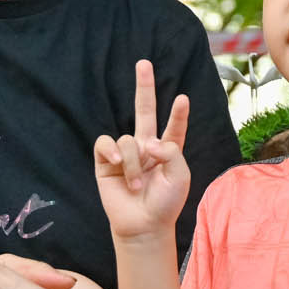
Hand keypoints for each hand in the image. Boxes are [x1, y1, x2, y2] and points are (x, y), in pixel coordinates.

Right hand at [94, 58, 191, 241]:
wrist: (143, 225)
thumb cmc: (165, 203)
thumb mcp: (180, 176)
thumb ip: (171, 152)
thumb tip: (149, 141)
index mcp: (168, 150)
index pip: (174, 126)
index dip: (178, 114)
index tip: (183, 99)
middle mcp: (146, 147)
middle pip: (144, 111)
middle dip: (144, 87)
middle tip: (143, 63)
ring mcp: (126, 153)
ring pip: (128, 140)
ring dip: (133, 163)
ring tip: (137, 184)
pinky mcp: (105, 161)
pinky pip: (105, 144)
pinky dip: (111, 151)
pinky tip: (116, 162)